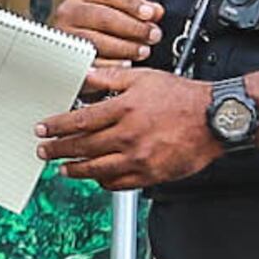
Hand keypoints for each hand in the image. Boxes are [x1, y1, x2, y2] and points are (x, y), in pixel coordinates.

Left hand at [38, 63, 221, 188]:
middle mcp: (129, 135)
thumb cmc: (183, 97)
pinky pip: (118, 183)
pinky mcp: (150, 175)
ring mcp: (139, 158)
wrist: (215, 119)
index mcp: (125, 109)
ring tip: (64, 168)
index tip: (43, 129)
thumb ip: (111, 77)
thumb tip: (85, 75)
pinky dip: (103, 181)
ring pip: (96, 169)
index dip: (57, 126)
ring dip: (76, 169)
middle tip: (44, 151)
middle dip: (58, 150)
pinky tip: (95, 176)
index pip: (80, 121)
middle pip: (83, 147)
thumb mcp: (145, 77)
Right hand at [51, 0, 165, 64]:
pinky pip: (90, 62)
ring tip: (143, 51)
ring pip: (97, 41)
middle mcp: (69, 11)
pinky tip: (126, 64)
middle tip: (152, 35)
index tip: (150, 14)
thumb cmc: (96, 26)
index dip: (131, 3)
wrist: (72, 50)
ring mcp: (65, 36)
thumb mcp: (116, 10)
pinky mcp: (67, 59)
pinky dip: (111, 65)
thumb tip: (156, 11)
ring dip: (125, 47)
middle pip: (103, 17)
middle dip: (132, 27)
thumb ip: (136, 10)